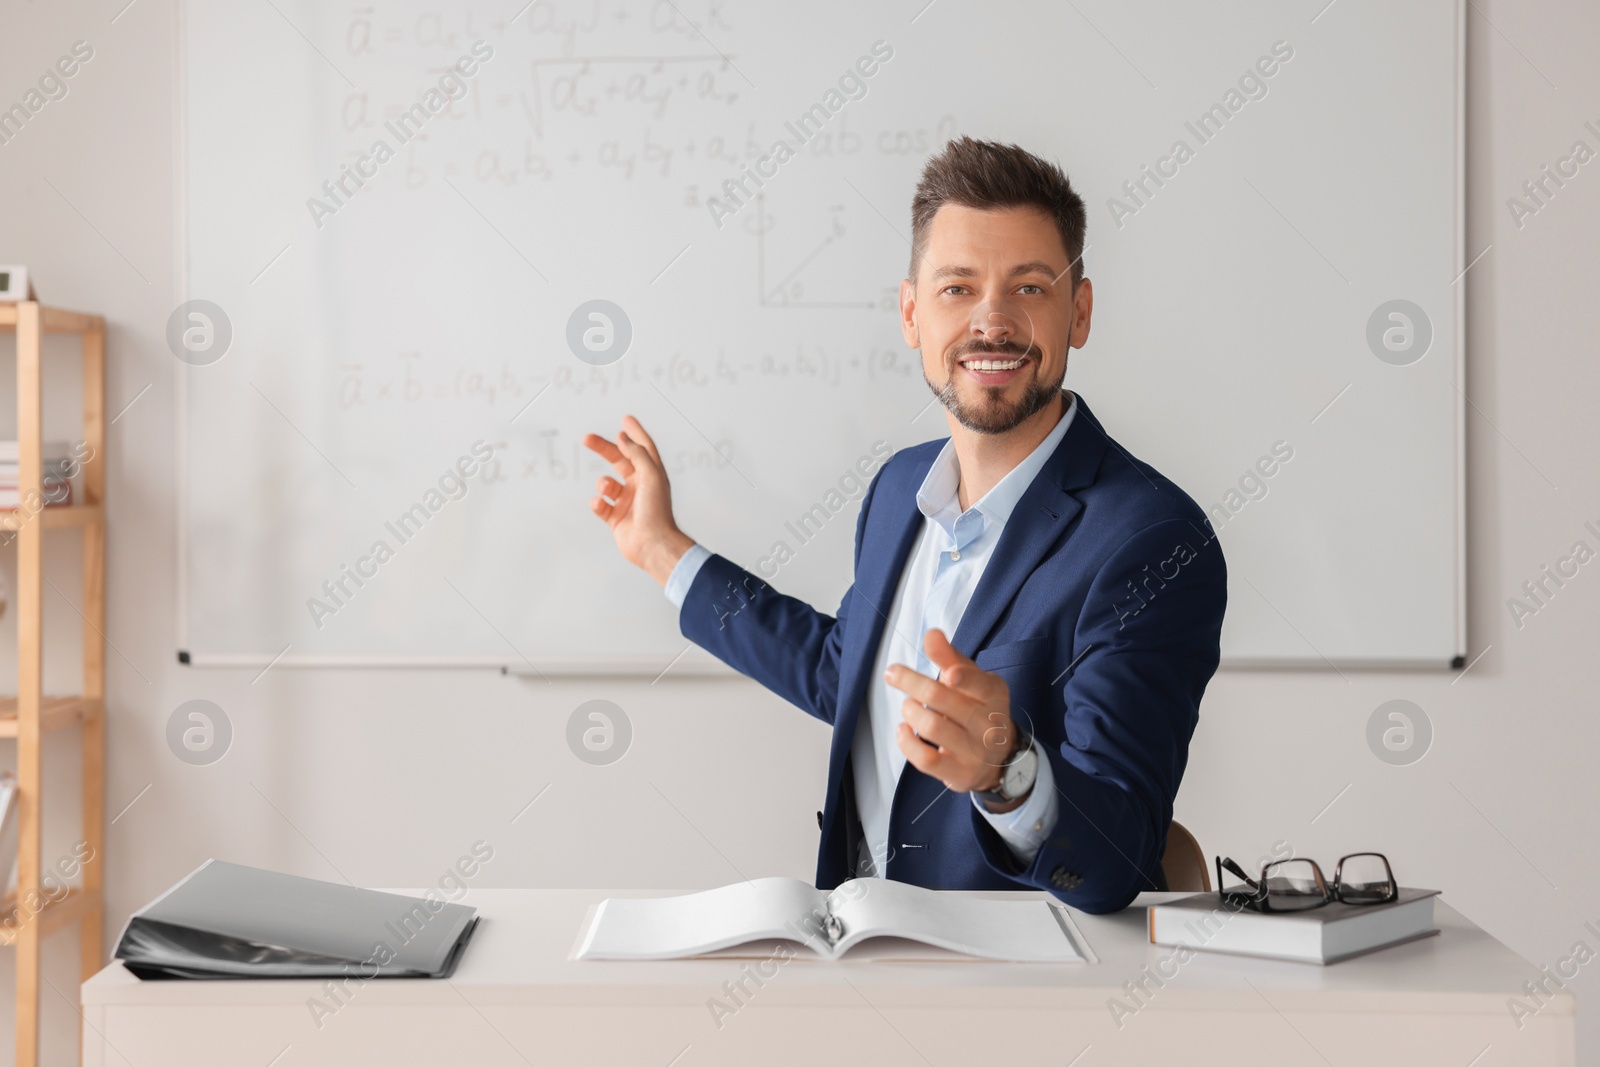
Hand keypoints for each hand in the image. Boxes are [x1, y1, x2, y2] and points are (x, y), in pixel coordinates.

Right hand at [581, 415, 694, 586]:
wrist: (652, 545)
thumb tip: (624, 437)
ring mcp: (627, 502)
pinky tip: (600, 505)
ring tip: (606, 489)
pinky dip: (597, 503)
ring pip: (607, 484)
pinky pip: (600, 505)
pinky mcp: (616, 518)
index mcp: (652, 474)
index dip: (634, 433)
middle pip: (620, 460)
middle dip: (604, 449)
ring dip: (602, 483)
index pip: (643, 448)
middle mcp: (640, 486)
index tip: (624, 420)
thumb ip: (637, 454)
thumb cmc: (656, 511)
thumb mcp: (651, 476)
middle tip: (587, 438)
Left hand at [884, 628, 1022, 807]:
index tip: (947, 674)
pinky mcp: (958, 773)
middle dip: (911, 682)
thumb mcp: (972, 679)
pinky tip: (903, 729)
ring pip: (932, 727)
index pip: (980, 684)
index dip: (964, 678)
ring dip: (910, 711)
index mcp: (992, 693)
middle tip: (893, 673)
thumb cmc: (978, 708)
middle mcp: (987, 723)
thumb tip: (932, 633)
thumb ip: (950, 657)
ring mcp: (974, 751)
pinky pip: (925, 759)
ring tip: (908, 706)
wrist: (999, 758)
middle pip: (942, 698)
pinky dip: (906, 742)